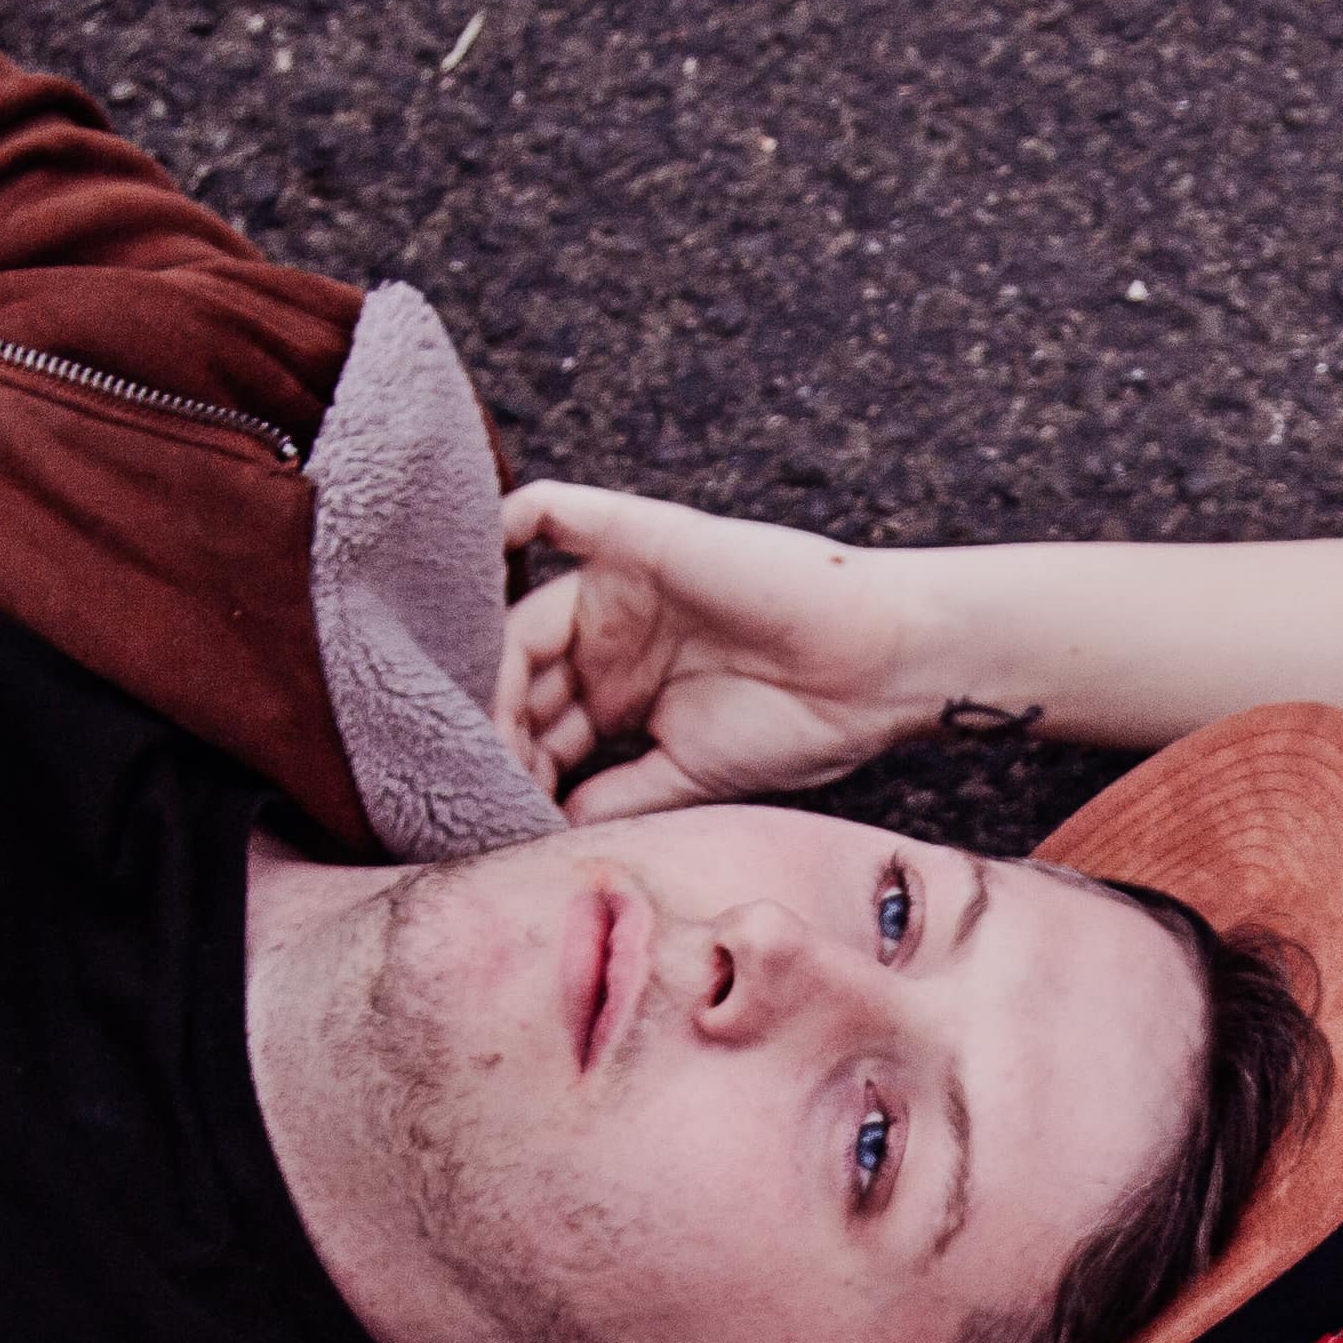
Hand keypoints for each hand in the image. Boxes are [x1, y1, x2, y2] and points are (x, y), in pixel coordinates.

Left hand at [496, 481, 941, 823]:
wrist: (872, 671)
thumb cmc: (801, 726)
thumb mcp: (686, 778)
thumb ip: (612, 797)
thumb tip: (542, 831)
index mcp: (622, 692)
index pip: (537, 724)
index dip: (510, 767)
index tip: (494, 814)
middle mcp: (611, 638)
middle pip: (518, 675)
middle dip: (494, 728)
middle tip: (479, 776)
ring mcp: (617, 587)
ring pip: (519, 617)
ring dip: (491, 670)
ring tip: (485, 728)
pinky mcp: (631, 537)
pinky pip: (548, 511)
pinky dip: (501, 523)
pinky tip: (470, 576)